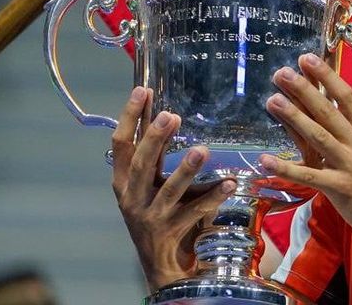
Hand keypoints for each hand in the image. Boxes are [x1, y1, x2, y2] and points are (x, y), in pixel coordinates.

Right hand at [111, 87, 236, 290]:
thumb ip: (157, 152)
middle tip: (172, 115)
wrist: (161, 261)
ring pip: (169, 190)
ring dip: (186, 169)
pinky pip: (196, 211)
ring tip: (202, 149)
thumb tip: (165, 111)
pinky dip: (213, 196)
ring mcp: (151, 216)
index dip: (129, 117)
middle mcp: (132, 197)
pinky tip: (230, 183)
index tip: (142, 90)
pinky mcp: (172, 231)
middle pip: (141, 164)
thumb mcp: (150, 181)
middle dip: (155, 139)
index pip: (121, 144)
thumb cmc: (157, 210)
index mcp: (122, 180)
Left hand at [259, 53, 351, 238]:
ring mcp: (348, 165)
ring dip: (293, 117)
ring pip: (317, 136)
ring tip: (272, 100)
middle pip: (328, 111)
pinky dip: (285, 167)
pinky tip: (265, 159)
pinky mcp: (337, 187)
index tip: (308, 60)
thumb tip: (333, 111)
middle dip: (304, 90)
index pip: (347, 97)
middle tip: (282, 73)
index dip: (327, 76)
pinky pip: (308, 175)